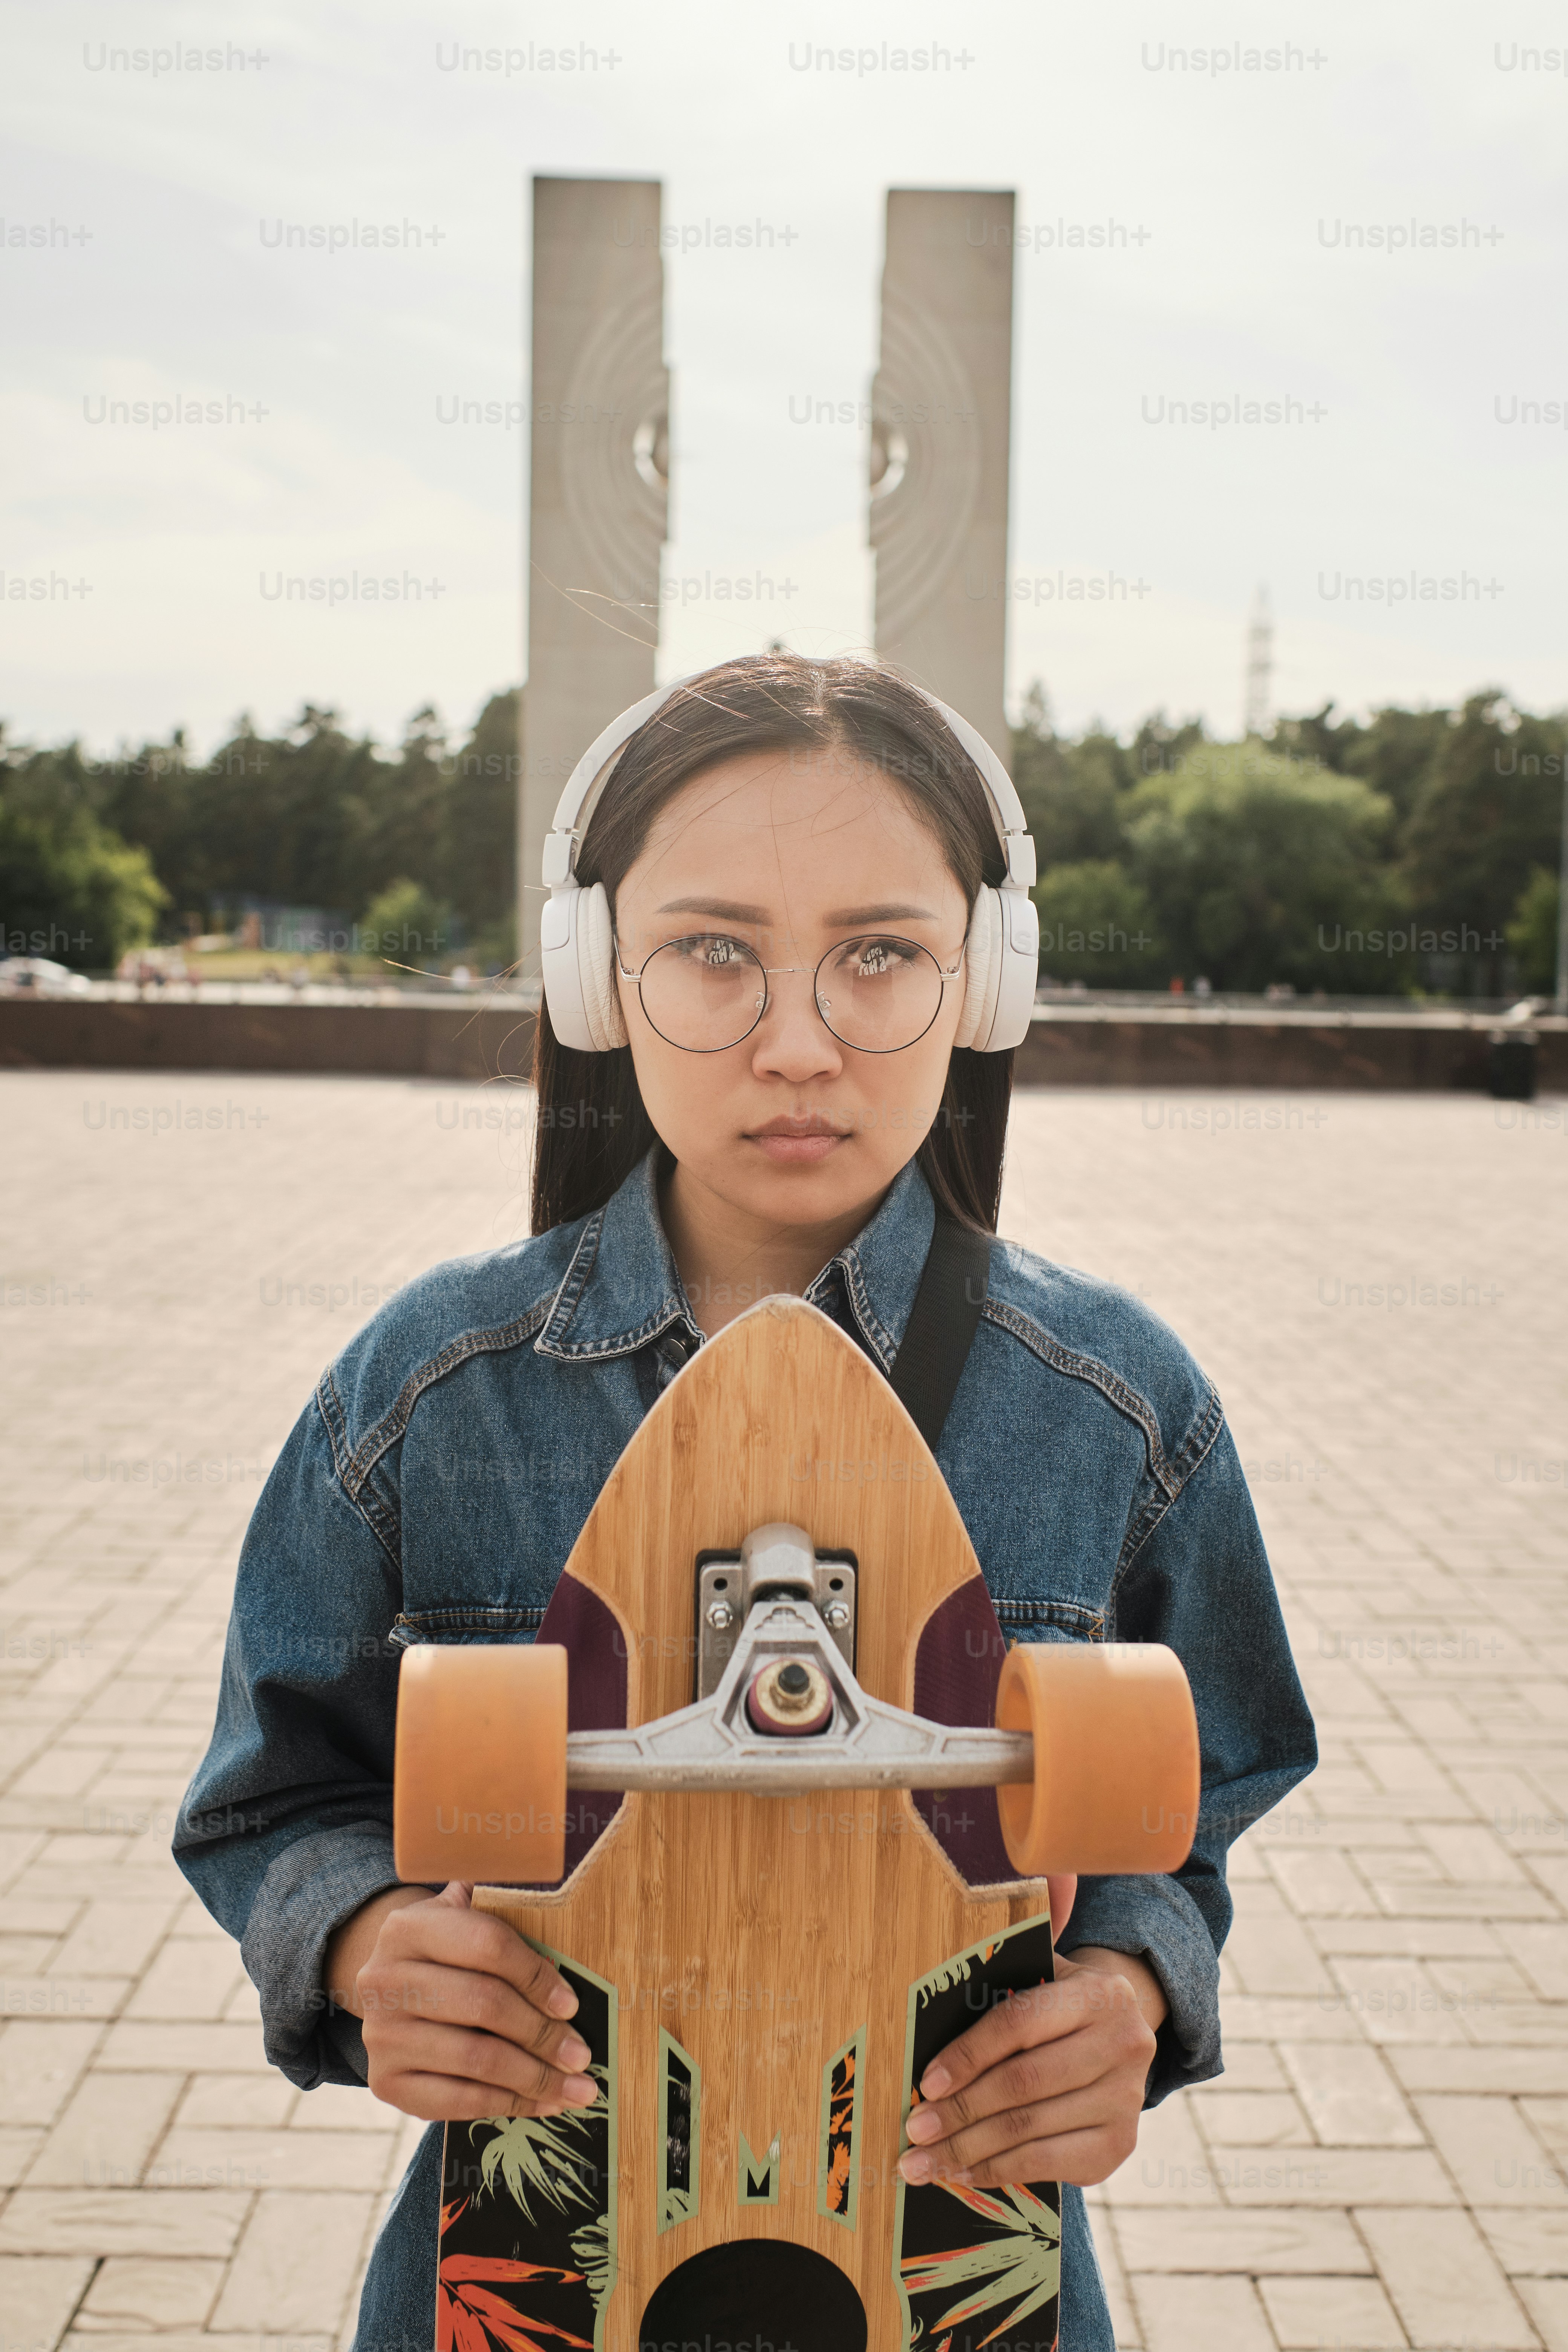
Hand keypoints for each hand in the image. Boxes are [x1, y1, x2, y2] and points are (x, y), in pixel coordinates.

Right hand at [324, 1880, 598, 2123]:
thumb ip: (502, 1908)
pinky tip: (541, 2104)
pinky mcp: (385, 2082)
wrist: (393, 1992)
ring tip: (576, 2088)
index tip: (572, 2004)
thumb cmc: (448, 1951)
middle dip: (543, 2034)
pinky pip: (456, 2100)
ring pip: (475, 2059)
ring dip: (534, 2077)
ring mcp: (381, 2035)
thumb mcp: (464, 1918)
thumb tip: (558, 1897)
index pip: (487, 1946)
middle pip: (483, 2005)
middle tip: (582, 2055)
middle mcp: (385, 1979)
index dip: (536, 1975)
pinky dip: (506, 2104)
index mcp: (409, 1927)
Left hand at [896, 1946, 1163, 2189]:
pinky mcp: (1119, 2144)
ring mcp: (1125, 2099)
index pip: (1018, 2023)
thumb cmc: (1056, 2008)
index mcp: (1097, 1993)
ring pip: (1029, 2128)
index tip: (926, 2084)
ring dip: (966, 2149)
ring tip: (922, 2163)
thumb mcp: (1040, 1976)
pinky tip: (960, 2173)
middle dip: (960, 2111)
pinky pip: (1045, 2162)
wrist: (1118, 2042)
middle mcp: (1122, 2044)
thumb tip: (946, 1975)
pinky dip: (996, 2170)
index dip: (968, 2054)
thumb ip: (1003, 1971)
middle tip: (914, 2131)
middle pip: (1023, 2083)